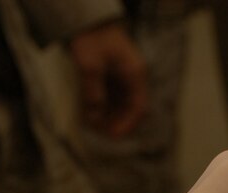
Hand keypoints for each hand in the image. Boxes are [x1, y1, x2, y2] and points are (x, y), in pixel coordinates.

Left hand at [68, 21, 147, 136]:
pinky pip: (112, 100)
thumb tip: (95, 114)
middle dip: (116, 122)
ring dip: (109, 117)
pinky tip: (91, 114)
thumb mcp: (90, 65)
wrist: (89, 23)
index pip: (138, 107)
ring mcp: (123, 80)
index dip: (127, 124)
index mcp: (134, 75)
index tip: (113, 135)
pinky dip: (103, 109)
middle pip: (130, 110)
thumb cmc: (93, 39)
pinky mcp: (114, 80)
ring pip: (121, 106)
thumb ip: (93, 91)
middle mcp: (132, 79)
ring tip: (93, 124)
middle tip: (100, 132)